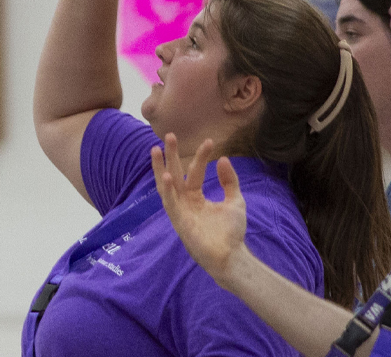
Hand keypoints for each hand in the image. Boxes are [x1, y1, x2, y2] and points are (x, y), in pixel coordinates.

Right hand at [150, 134, 246, 277]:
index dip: (201, 157)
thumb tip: (223, 158)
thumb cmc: (231, 232)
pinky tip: (166, 176)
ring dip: (160, 168)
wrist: (231, 255)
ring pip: (165, 185)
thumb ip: (229, 181)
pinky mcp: (178, 221)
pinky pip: (170, 203)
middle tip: (169, 135)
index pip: (195, 172)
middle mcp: (184, 201)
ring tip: (155, 149)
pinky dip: (167, 190)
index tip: (211, 142)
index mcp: (195, 197)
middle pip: (175, 174)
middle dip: (171, 155)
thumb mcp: (235, 201)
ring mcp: (179, 210)